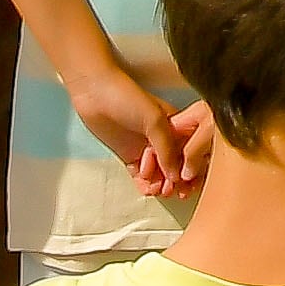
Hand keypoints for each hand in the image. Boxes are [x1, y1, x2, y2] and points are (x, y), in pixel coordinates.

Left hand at [65, 54, 203, 197]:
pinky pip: (140, 175)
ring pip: (158, 173)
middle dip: (175, 180)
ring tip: (156, 189)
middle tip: (173, 192)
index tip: (189, 183)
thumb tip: (175, 175)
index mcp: (175, 125)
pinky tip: (146, 189)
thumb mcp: (154, 120)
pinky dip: (144, 184)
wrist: (94, 93)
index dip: (190, 168)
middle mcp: (162, 138)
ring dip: (159, 184)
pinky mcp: (129, 156)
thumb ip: (166, 148)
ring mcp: (145, 148)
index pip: (188, 151)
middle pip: (174, 165)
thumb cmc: (127, 97)